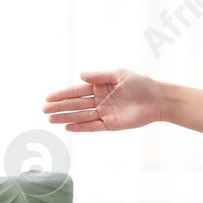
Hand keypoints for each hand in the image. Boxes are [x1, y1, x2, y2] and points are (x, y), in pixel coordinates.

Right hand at [42, 68, 164, 131]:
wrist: (158, 99)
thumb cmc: (141, 84)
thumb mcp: (119, 75)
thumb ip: (99, 76)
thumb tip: (80, 75)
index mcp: (99, 87)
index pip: (77, 91)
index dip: (62, 95)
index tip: (48, 98)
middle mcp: (100, 101)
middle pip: (76, 105)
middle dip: (60, 107)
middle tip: (44, 110)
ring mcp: (105, 113)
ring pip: (82, 116)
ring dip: (66, 117)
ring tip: (51, 119)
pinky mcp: (112, 124)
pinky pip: (94, 126)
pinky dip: (81, 127)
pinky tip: (68, 127)